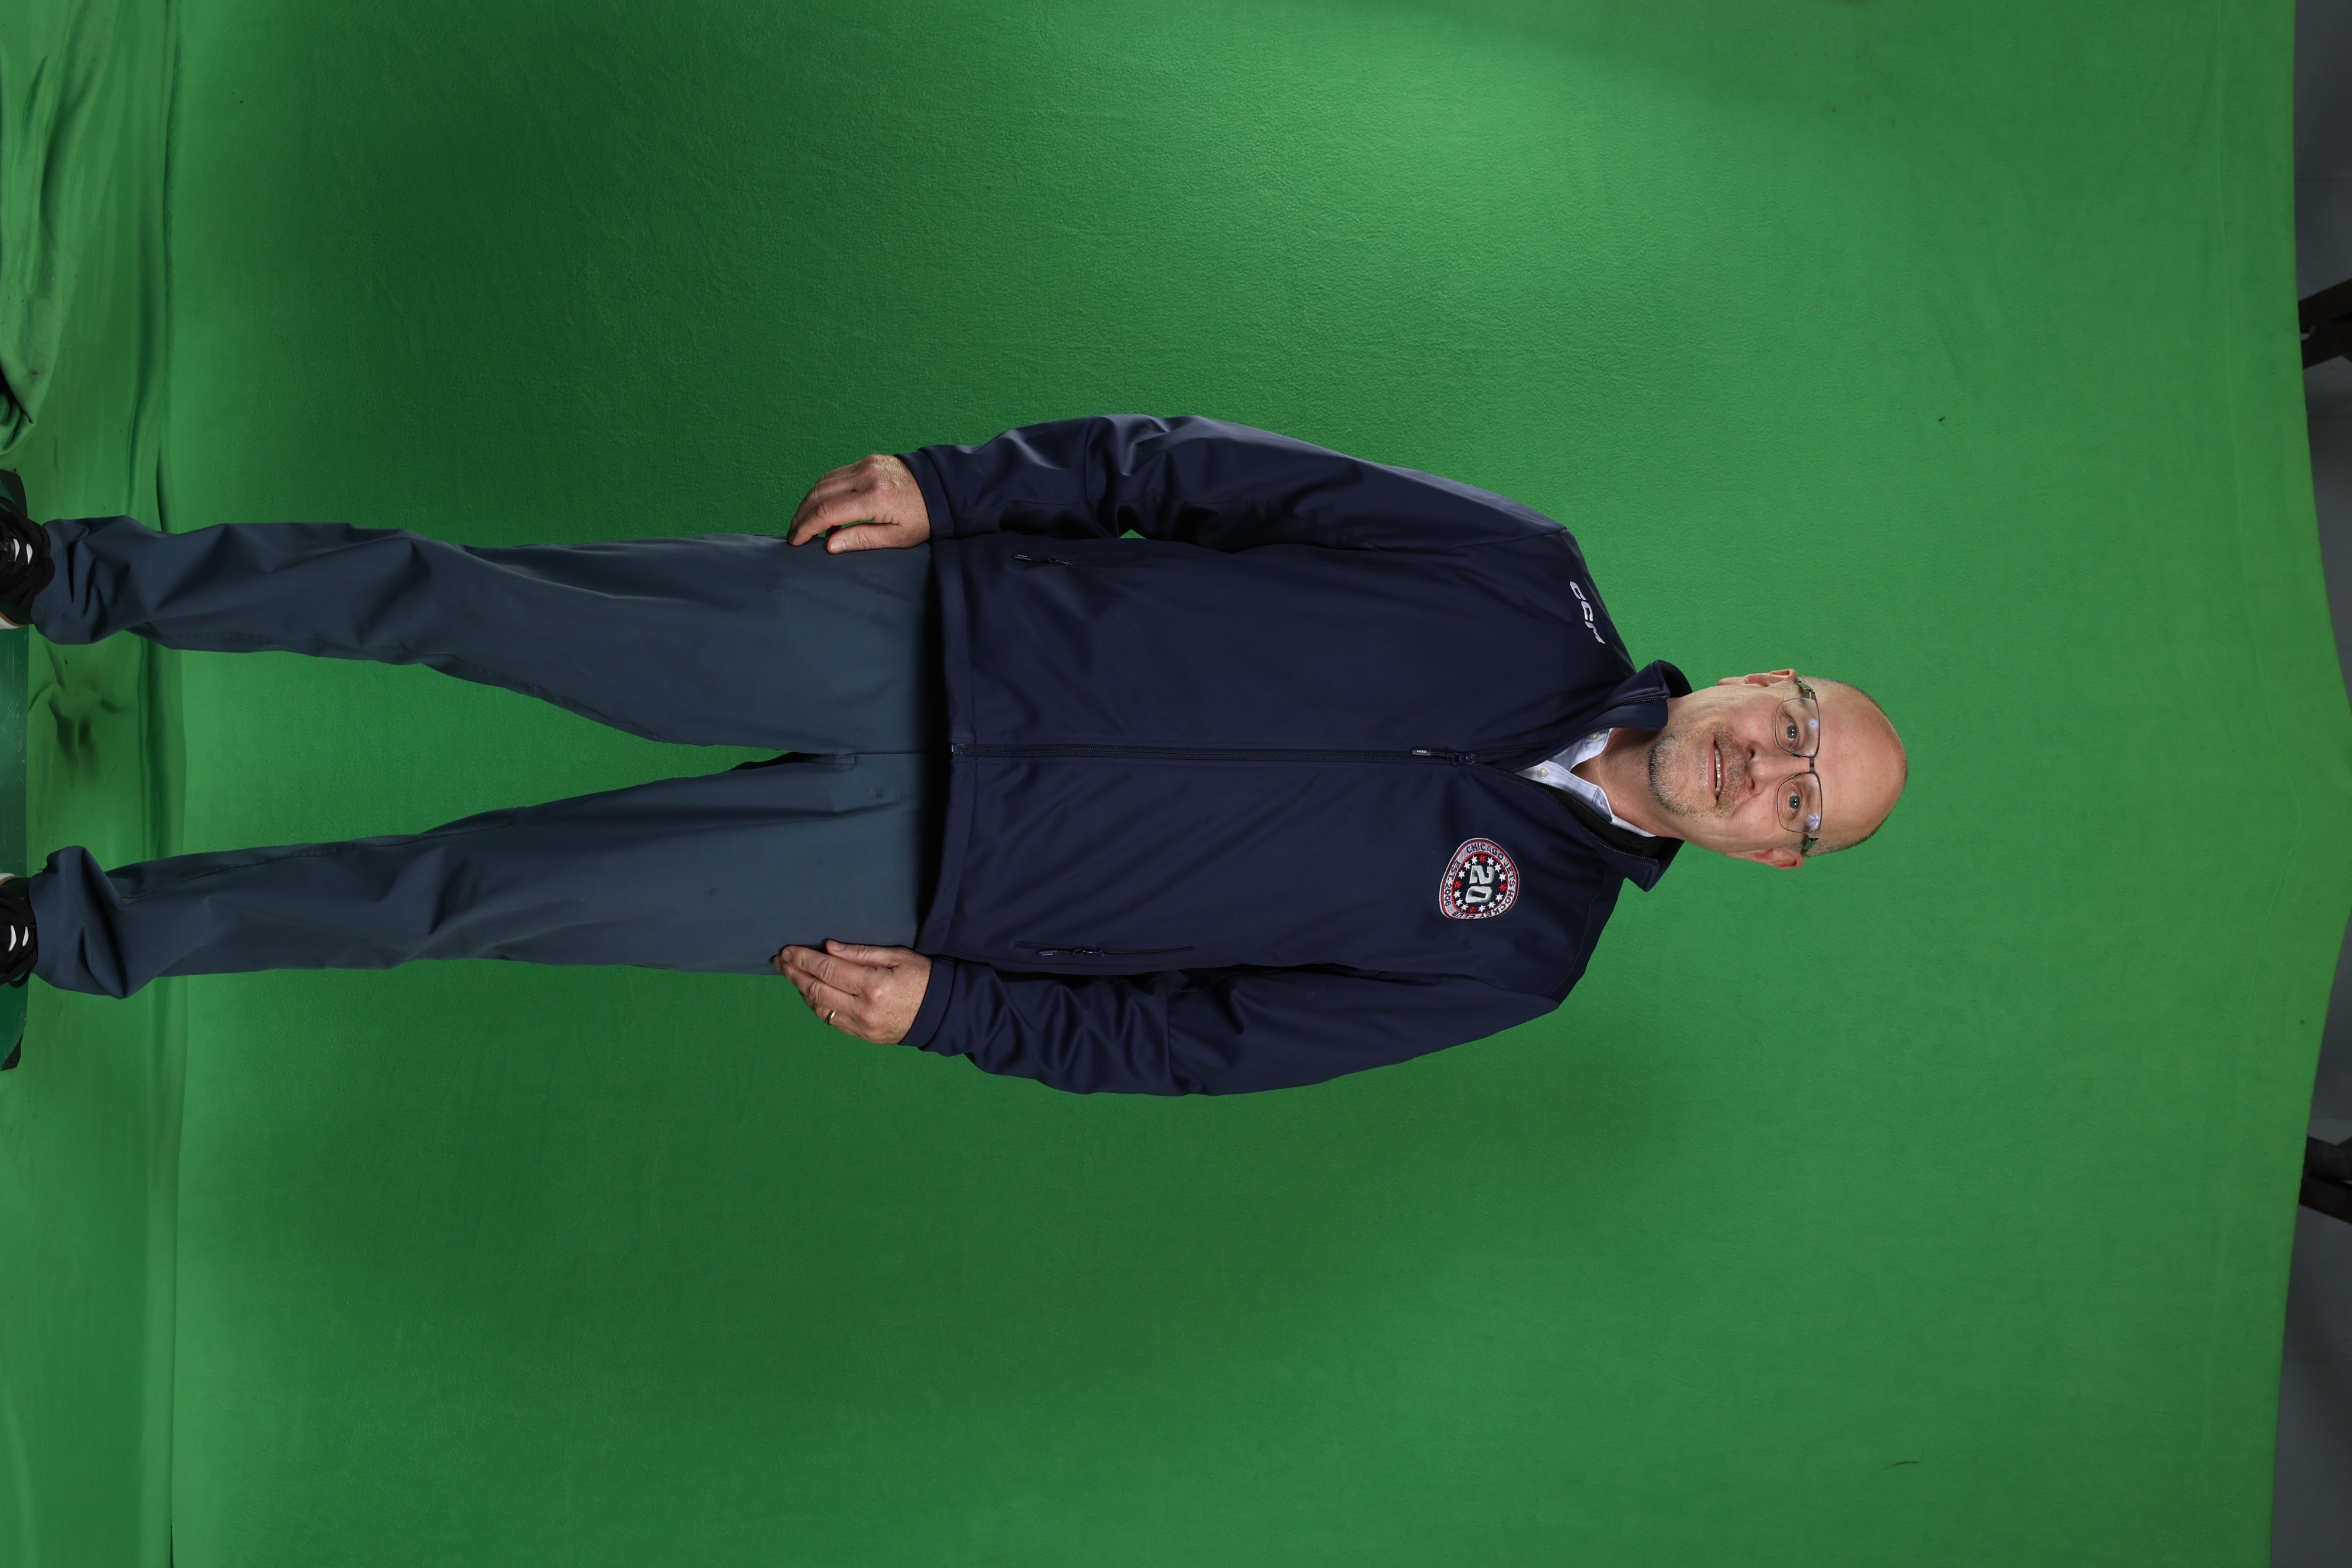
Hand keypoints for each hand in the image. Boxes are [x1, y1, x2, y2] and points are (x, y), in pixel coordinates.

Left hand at [774, 941, 932, 1042]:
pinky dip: (815, 1005)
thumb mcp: (897, 956)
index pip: (827, 969)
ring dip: (801, 990)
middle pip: (816, 989)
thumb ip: (861, 953)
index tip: (788, 950)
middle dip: (794, 973)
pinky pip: (831, 1020)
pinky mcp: (862, 1036)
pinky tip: (809, 992)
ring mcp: (861, 1025)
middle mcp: (863, 1008)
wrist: (941, 1013)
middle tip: (780, 961)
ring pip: (819, 1008)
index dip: (803, 959)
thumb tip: (829, 948)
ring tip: (790, 974)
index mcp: (873, 985)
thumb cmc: (923, 978)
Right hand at [786, 454, 931, 550]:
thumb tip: (829, 545)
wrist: (944, 488)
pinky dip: (823, 491)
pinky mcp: (867, 460)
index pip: (827, 512)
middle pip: (819, 495)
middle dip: (801, 516)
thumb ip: (861, 539)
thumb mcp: (897, 537)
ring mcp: (865, 465)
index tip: (796, 541)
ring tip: (804, 523)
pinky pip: (835, 475)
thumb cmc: (925, 517)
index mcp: (874, 497)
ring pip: (823, 482)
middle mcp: (866, 476)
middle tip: (794, 534)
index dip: (806, 527)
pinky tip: (823, 508)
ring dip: (809, 502)